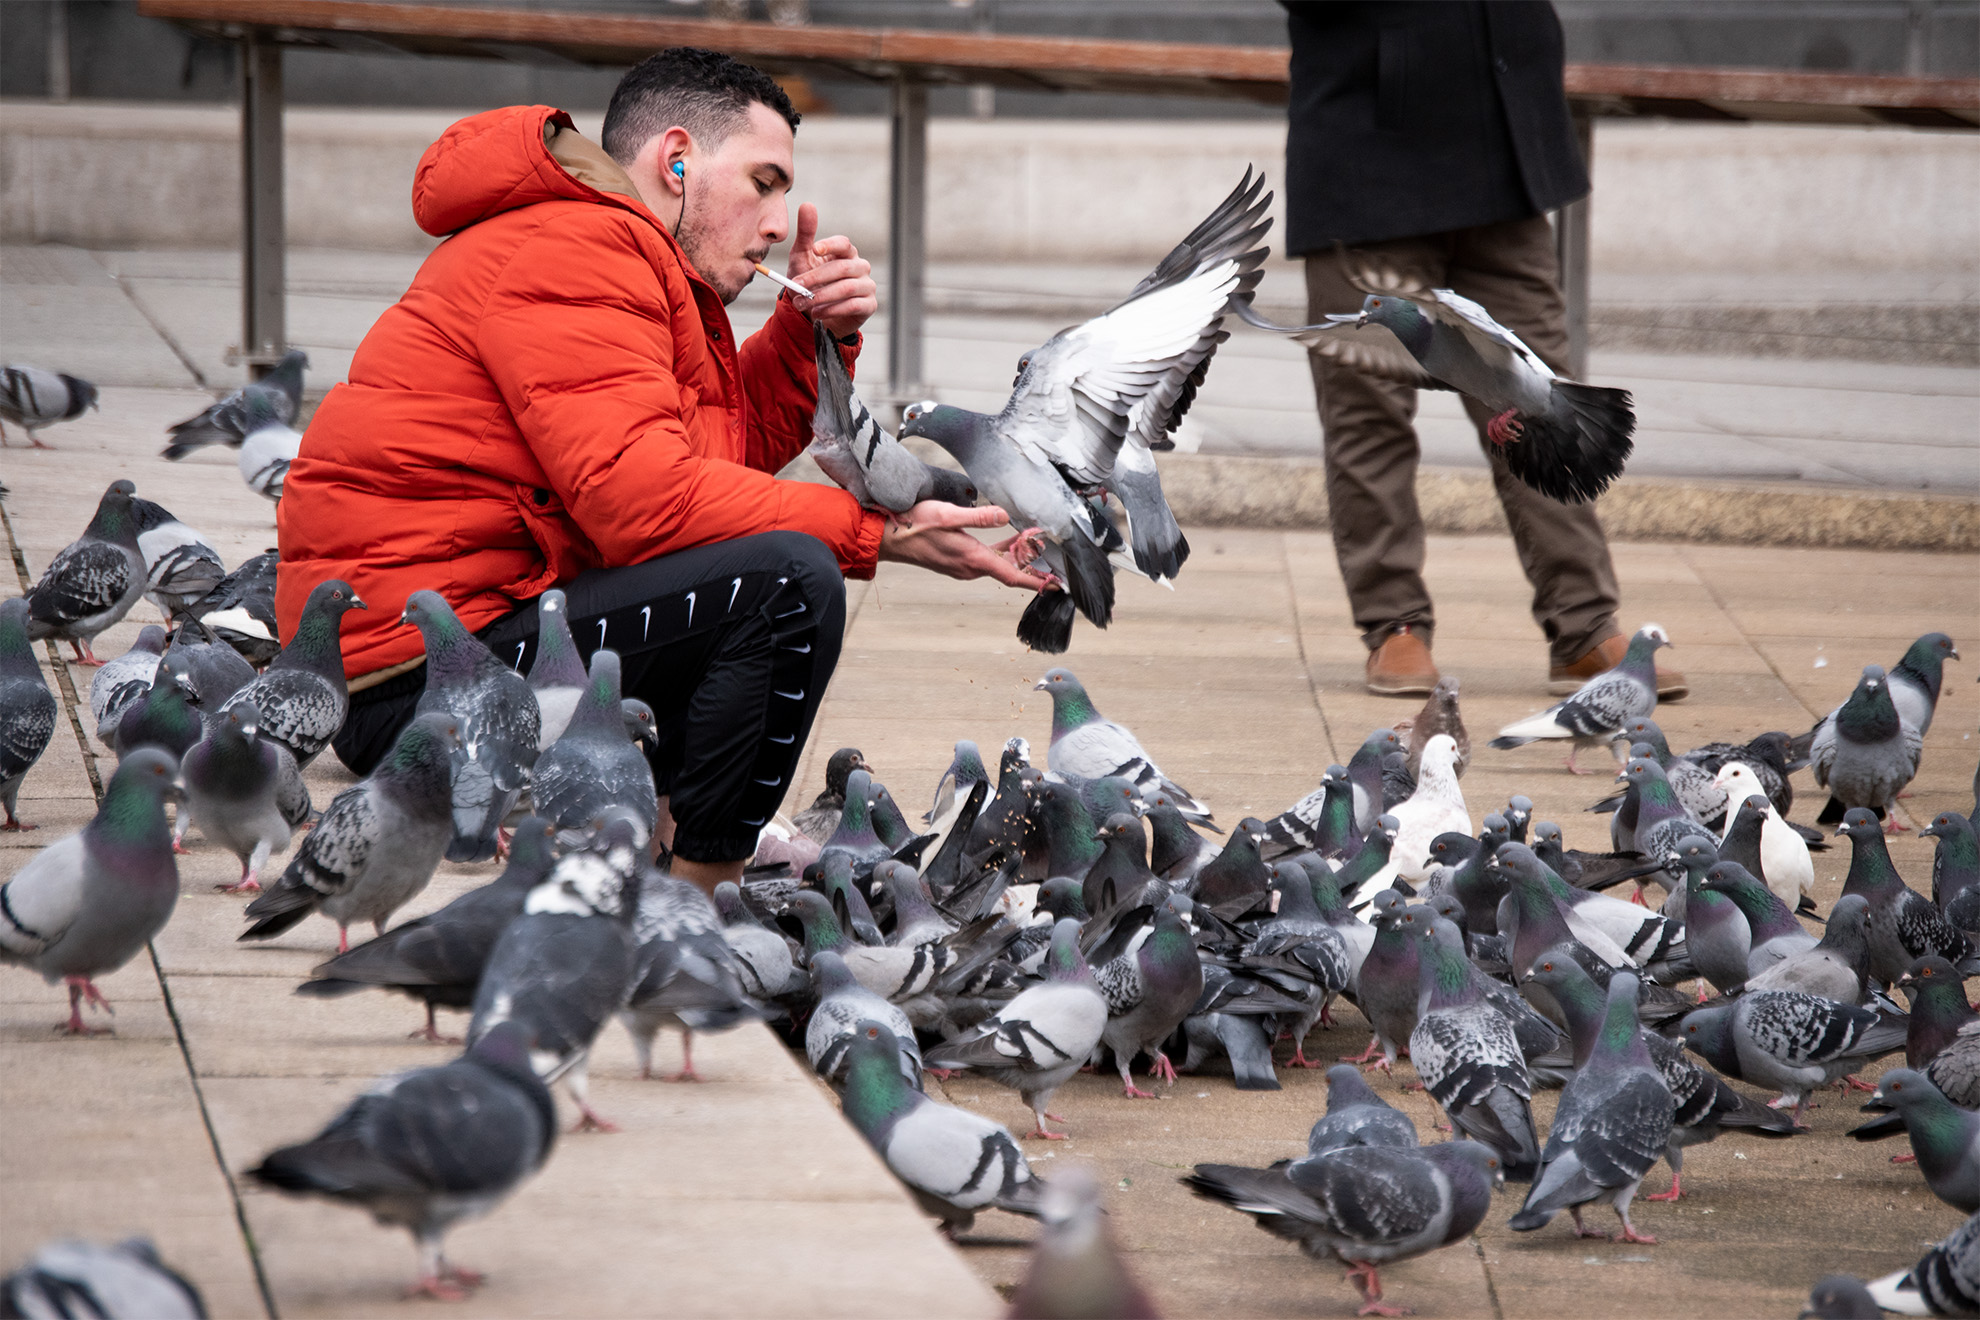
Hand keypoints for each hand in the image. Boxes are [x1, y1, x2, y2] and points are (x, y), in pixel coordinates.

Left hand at [787, 202, 875, 339]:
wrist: (815, 313)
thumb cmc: (810, 281)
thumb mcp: (802, 257)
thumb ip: (806, 233)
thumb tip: (807, 205)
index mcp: (846, 252)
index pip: (844, 244)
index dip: (831, 245)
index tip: (814, 249)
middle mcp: (860, 267)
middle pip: (843, 268)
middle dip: (817, 278)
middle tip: (798, 287)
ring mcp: (867, 286)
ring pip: (847, 288)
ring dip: (822, 296)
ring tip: (803, 303)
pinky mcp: (869, 305)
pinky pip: (853, 305)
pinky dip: (833, 309)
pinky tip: (817, 313)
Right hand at [877, 502, 1052, 590]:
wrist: (888, 537)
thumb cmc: (914, 525)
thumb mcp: (948, 515)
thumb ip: (979, 517)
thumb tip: (1004, 516)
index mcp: (972, 558)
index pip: (1012, 576)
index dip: (1037, 581)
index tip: (1056, 585)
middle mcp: (970, 567)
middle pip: (1010, 571)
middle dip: (1032, 563)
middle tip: (1051, 552)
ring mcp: (963, 566)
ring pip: (998, 564)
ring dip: (1017, 554)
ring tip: (1034, 539)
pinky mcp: (957, 560)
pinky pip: (986, 560)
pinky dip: (1001, 552)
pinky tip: (1008, 540)